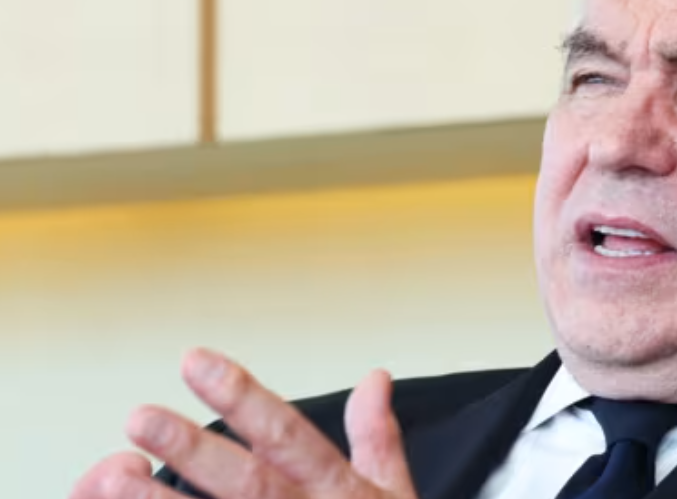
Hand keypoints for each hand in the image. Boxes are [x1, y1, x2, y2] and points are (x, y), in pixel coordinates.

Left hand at [69, 349, 417, 498]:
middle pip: (246, 483)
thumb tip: (374, 378)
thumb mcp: (393, 495)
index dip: (241, 398)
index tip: (195, 362)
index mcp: (338, 492)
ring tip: (111, 479)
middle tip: (140, 418)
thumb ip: (377, 436)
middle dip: (192, 450)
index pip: (287, 435)